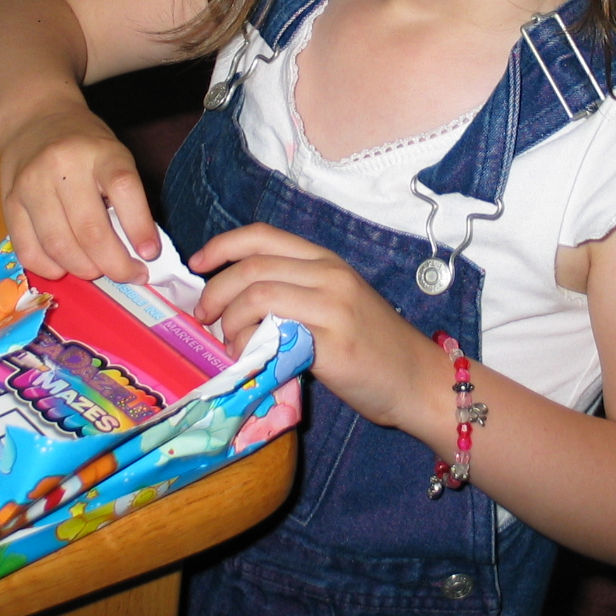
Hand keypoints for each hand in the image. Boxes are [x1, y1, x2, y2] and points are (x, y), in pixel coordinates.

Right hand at [0, 107, 157, 282]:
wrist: (34, 120)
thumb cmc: (85, 145)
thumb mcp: (115, 156)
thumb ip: (127, 197)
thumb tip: (140, 251)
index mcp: (100, 152)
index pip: (123, 189)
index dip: (139, 227)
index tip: (150, 254)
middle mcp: (63, 167)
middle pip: (90, 230)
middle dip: (115, 265)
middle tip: (130, 274)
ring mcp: (31, 186)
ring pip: (59, 247)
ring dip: (85, 270)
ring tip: (99, 270)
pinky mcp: (9, 204)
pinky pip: (29, 251)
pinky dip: (52, 269)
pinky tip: (66, 266)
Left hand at [189, 223, 441, 427]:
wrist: (419, 380)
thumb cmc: (374, 346)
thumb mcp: (334, 304)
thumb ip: (293, 293)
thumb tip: (234, 302)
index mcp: (325, 260)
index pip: (262, 236)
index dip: (221, 246)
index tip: (195, 265)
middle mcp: (328, 274)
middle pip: (250, 267)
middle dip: (214, 292)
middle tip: (203, 318)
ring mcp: (332, 305)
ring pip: (256, 295)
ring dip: (229, 321)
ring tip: (228, 344)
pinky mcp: (332, 341)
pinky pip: (274, 331)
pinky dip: (247, 344)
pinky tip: (248, 359)